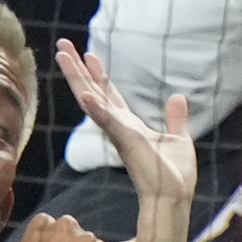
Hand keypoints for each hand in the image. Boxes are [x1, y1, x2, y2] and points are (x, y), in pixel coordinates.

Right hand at [53, 41, 196, 206]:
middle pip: (92, 90)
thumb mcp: (178, 139)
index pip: (109, 94)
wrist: (174, 197)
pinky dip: (96, 108)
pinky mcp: (126, 140)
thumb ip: (176, 118)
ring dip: (77, 77)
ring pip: (92, 99)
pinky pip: (107, 121)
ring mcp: (119, 132)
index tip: (89, 54)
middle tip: (62, 45)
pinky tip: (85, 95)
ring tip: (63, 55)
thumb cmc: (174, 175)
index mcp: (129, 125)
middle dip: (77, 68)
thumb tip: (178, 97)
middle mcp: (118, 126)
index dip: (99, 74)